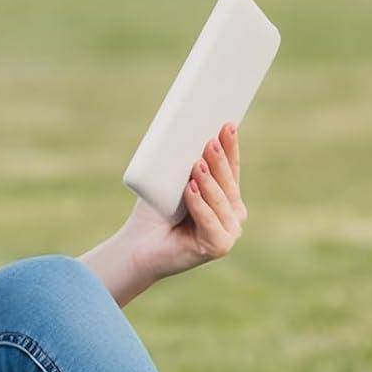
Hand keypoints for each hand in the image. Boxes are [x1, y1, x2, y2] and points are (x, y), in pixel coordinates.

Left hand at [122, 122, 247, 285]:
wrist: (138, 245)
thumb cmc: (155, 211)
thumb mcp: (172, 181)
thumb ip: (186, 164)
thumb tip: (190, 133)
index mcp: (226, 196)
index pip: (231, 168)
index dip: (230, 147)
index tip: (228, 124)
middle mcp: (233, 214)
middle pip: (228, 183)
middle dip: (220, 161)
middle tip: (211, 141)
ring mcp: (229, 232)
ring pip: (221, 202)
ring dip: (209, 182)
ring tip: (197, 164)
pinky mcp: (219, 246)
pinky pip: (211, 223)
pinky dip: (200, 206)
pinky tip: (191, 190)